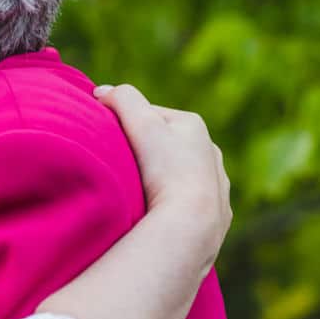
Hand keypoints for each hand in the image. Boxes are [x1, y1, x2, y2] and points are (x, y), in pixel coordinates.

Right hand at [95, 84, 231, 278]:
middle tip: (120, 168)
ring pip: (178, 175)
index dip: (125, 125)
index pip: (150, 116)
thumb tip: (103, 91)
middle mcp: (210, 152)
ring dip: (159, 180)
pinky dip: (173, 204)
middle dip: (144, 153)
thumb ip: (121, 99)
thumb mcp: (140, 125)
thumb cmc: (165, 171)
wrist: (193, 226)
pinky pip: (187, 204)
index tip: (108, 141)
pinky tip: (158, 212)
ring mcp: (216, 186)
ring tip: (137, 193)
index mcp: (194, 126)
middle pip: (166, 146)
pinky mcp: (216, 216)